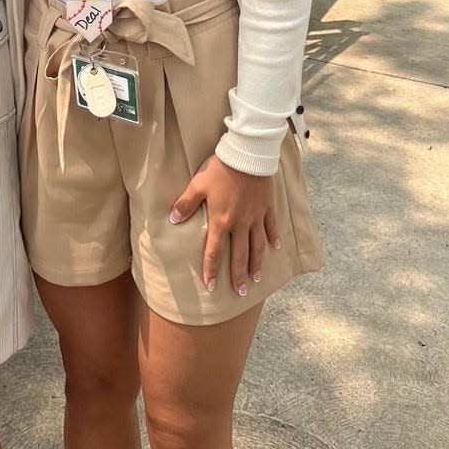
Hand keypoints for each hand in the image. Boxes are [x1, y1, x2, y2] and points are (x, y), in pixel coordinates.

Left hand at [170, 154, 277, 295]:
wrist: (247, 155)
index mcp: (221, 220)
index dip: (211, 270)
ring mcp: (256, 217)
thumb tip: (172, 219)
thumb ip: (186, 204)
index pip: (214, 251)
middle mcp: (240, 224)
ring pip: (257, 246)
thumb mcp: (198, 185)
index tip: (211, 286)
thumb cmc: (220, 169)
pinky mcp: (267, 207)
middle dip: (238, 275)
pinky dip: (273, 238)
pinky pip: (271, 226)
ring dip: (256, 263)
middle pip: (239, 255)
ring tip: (256, 278)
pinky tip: (275, 247)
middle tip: (240, 293)